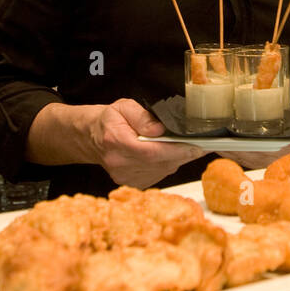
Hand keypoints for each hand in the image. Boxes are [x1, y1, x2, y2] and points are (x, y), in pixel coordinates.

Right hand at [85, 99, 204, 188]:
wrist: (91, 138)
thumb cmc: (108, 121)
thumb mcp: (123, 107)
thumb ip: (142, 117)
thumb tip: (159, 129)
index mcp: (115, 141)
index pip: (151, 151)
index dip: (176, 151)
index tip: (196, 147)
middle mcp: (119, 163)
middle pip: (159, 163)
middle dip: (182, 154)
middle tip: (198, 145)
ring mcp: (124, 177)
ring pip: (161, 171)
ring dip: (175, 160)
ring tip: (182, 147)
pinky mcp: (131, 183)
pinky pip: (157, 176)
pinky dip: (166, 165)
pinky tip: (166, 155)